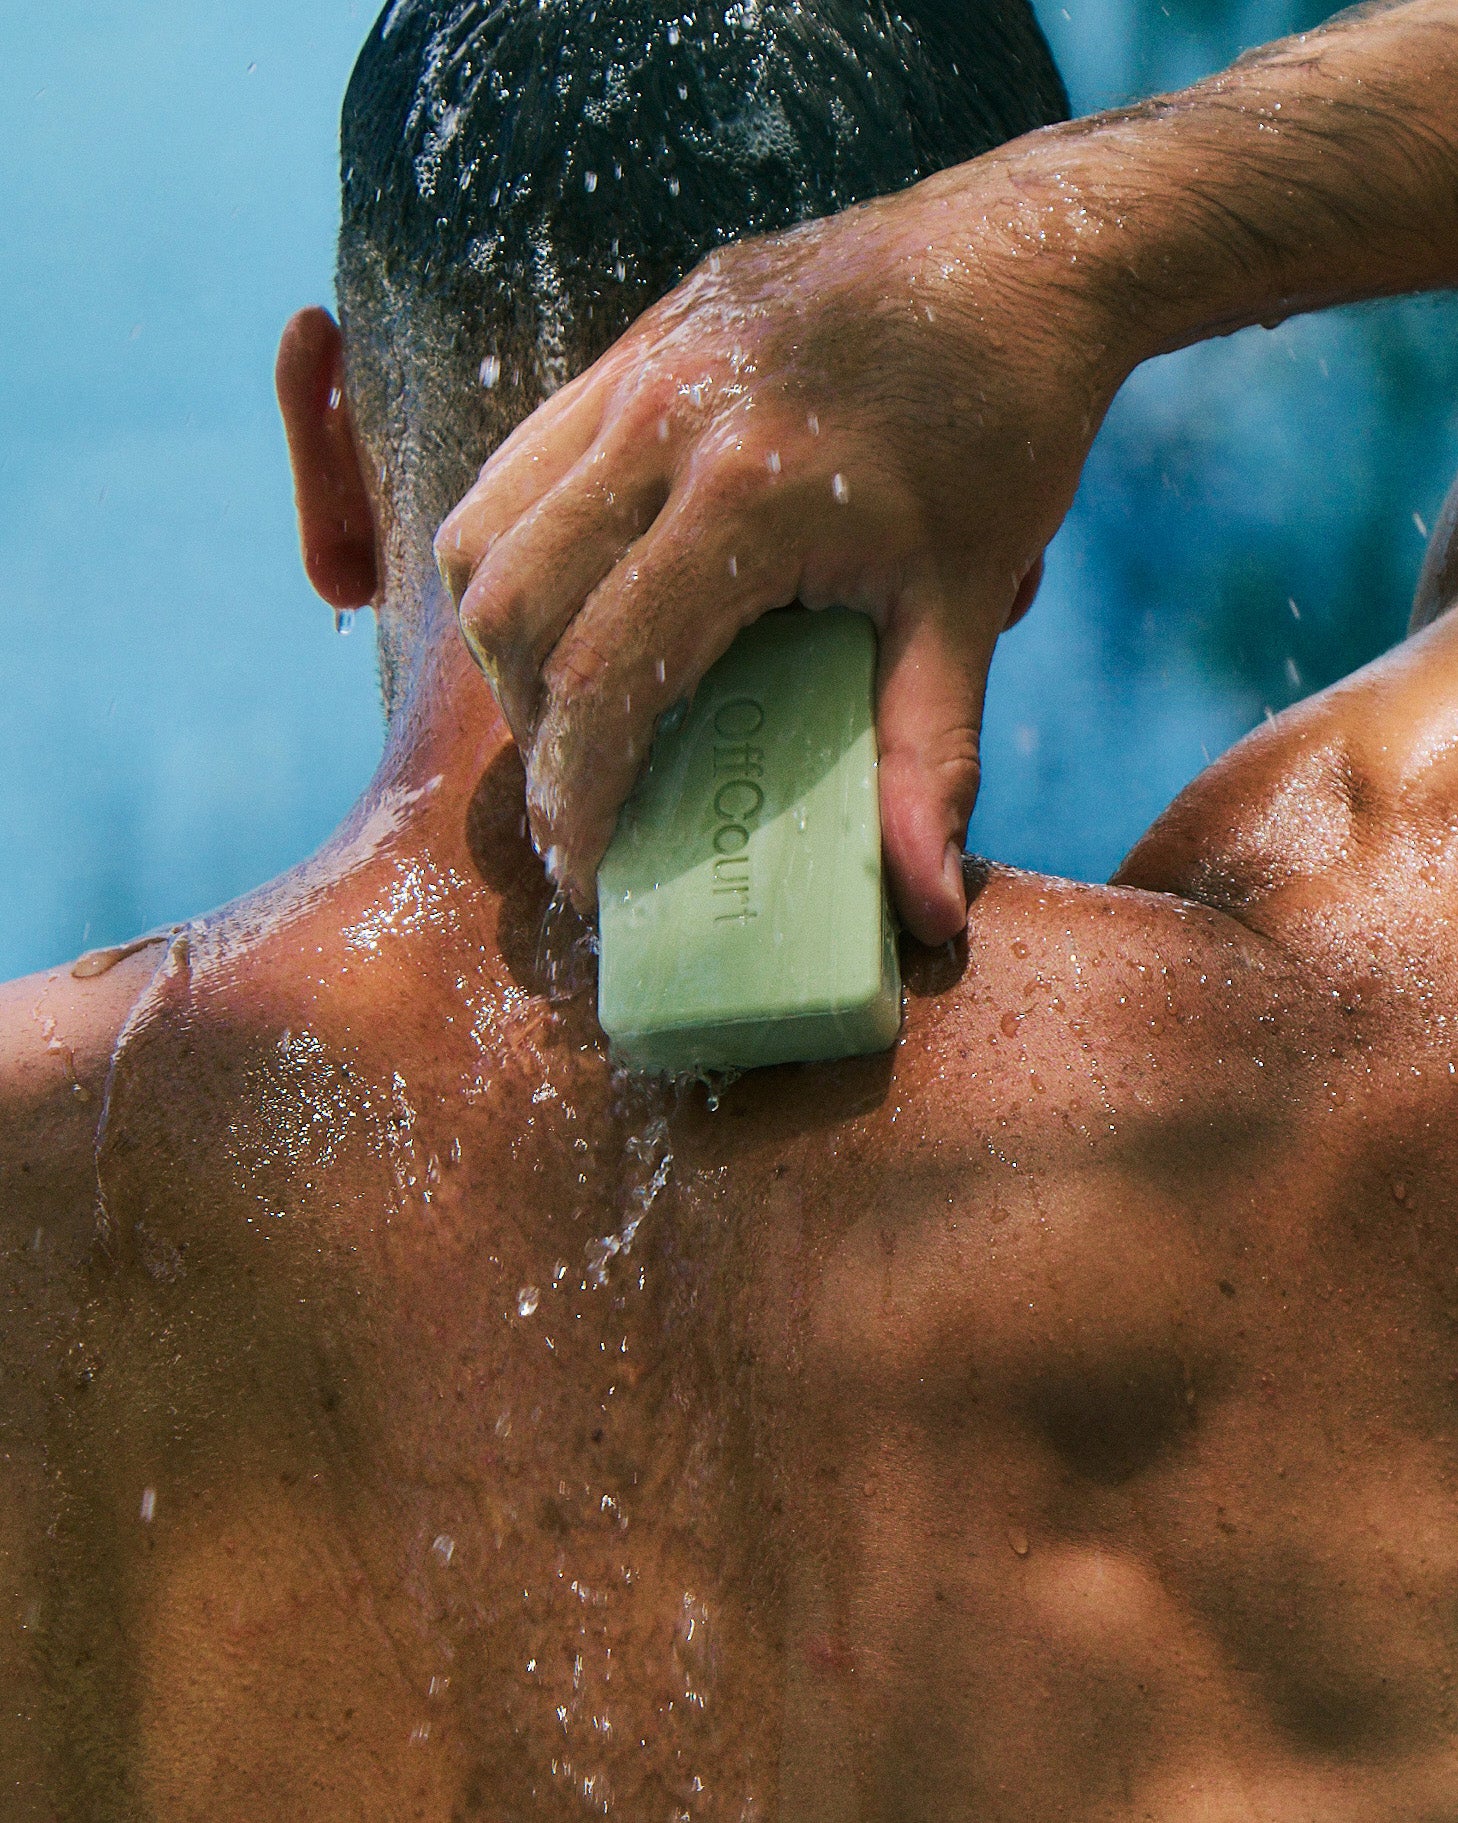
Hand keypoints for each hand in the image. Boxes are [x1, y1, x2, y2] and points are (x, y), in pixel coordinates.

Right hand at [437, 158, 1128, 942]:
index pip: (601, 675)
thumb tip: (928, 913)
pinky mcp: (630, 339)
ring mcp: (634, 364)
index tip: (585, 870)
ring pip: (483, 527)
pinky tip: (589, 598)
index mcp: (747, 493)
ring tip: (571, 704)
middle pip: (507, 605)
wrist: (1018, 256)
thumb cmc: (1001, 435)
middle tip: (581, 793)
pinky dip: (523, 552)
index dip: (574, 794)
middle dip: (527, 727)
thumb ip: (929, 762)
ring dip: (506, 638)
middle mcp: (661, 418)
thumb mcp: (965, 606)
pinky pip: (519, 464)